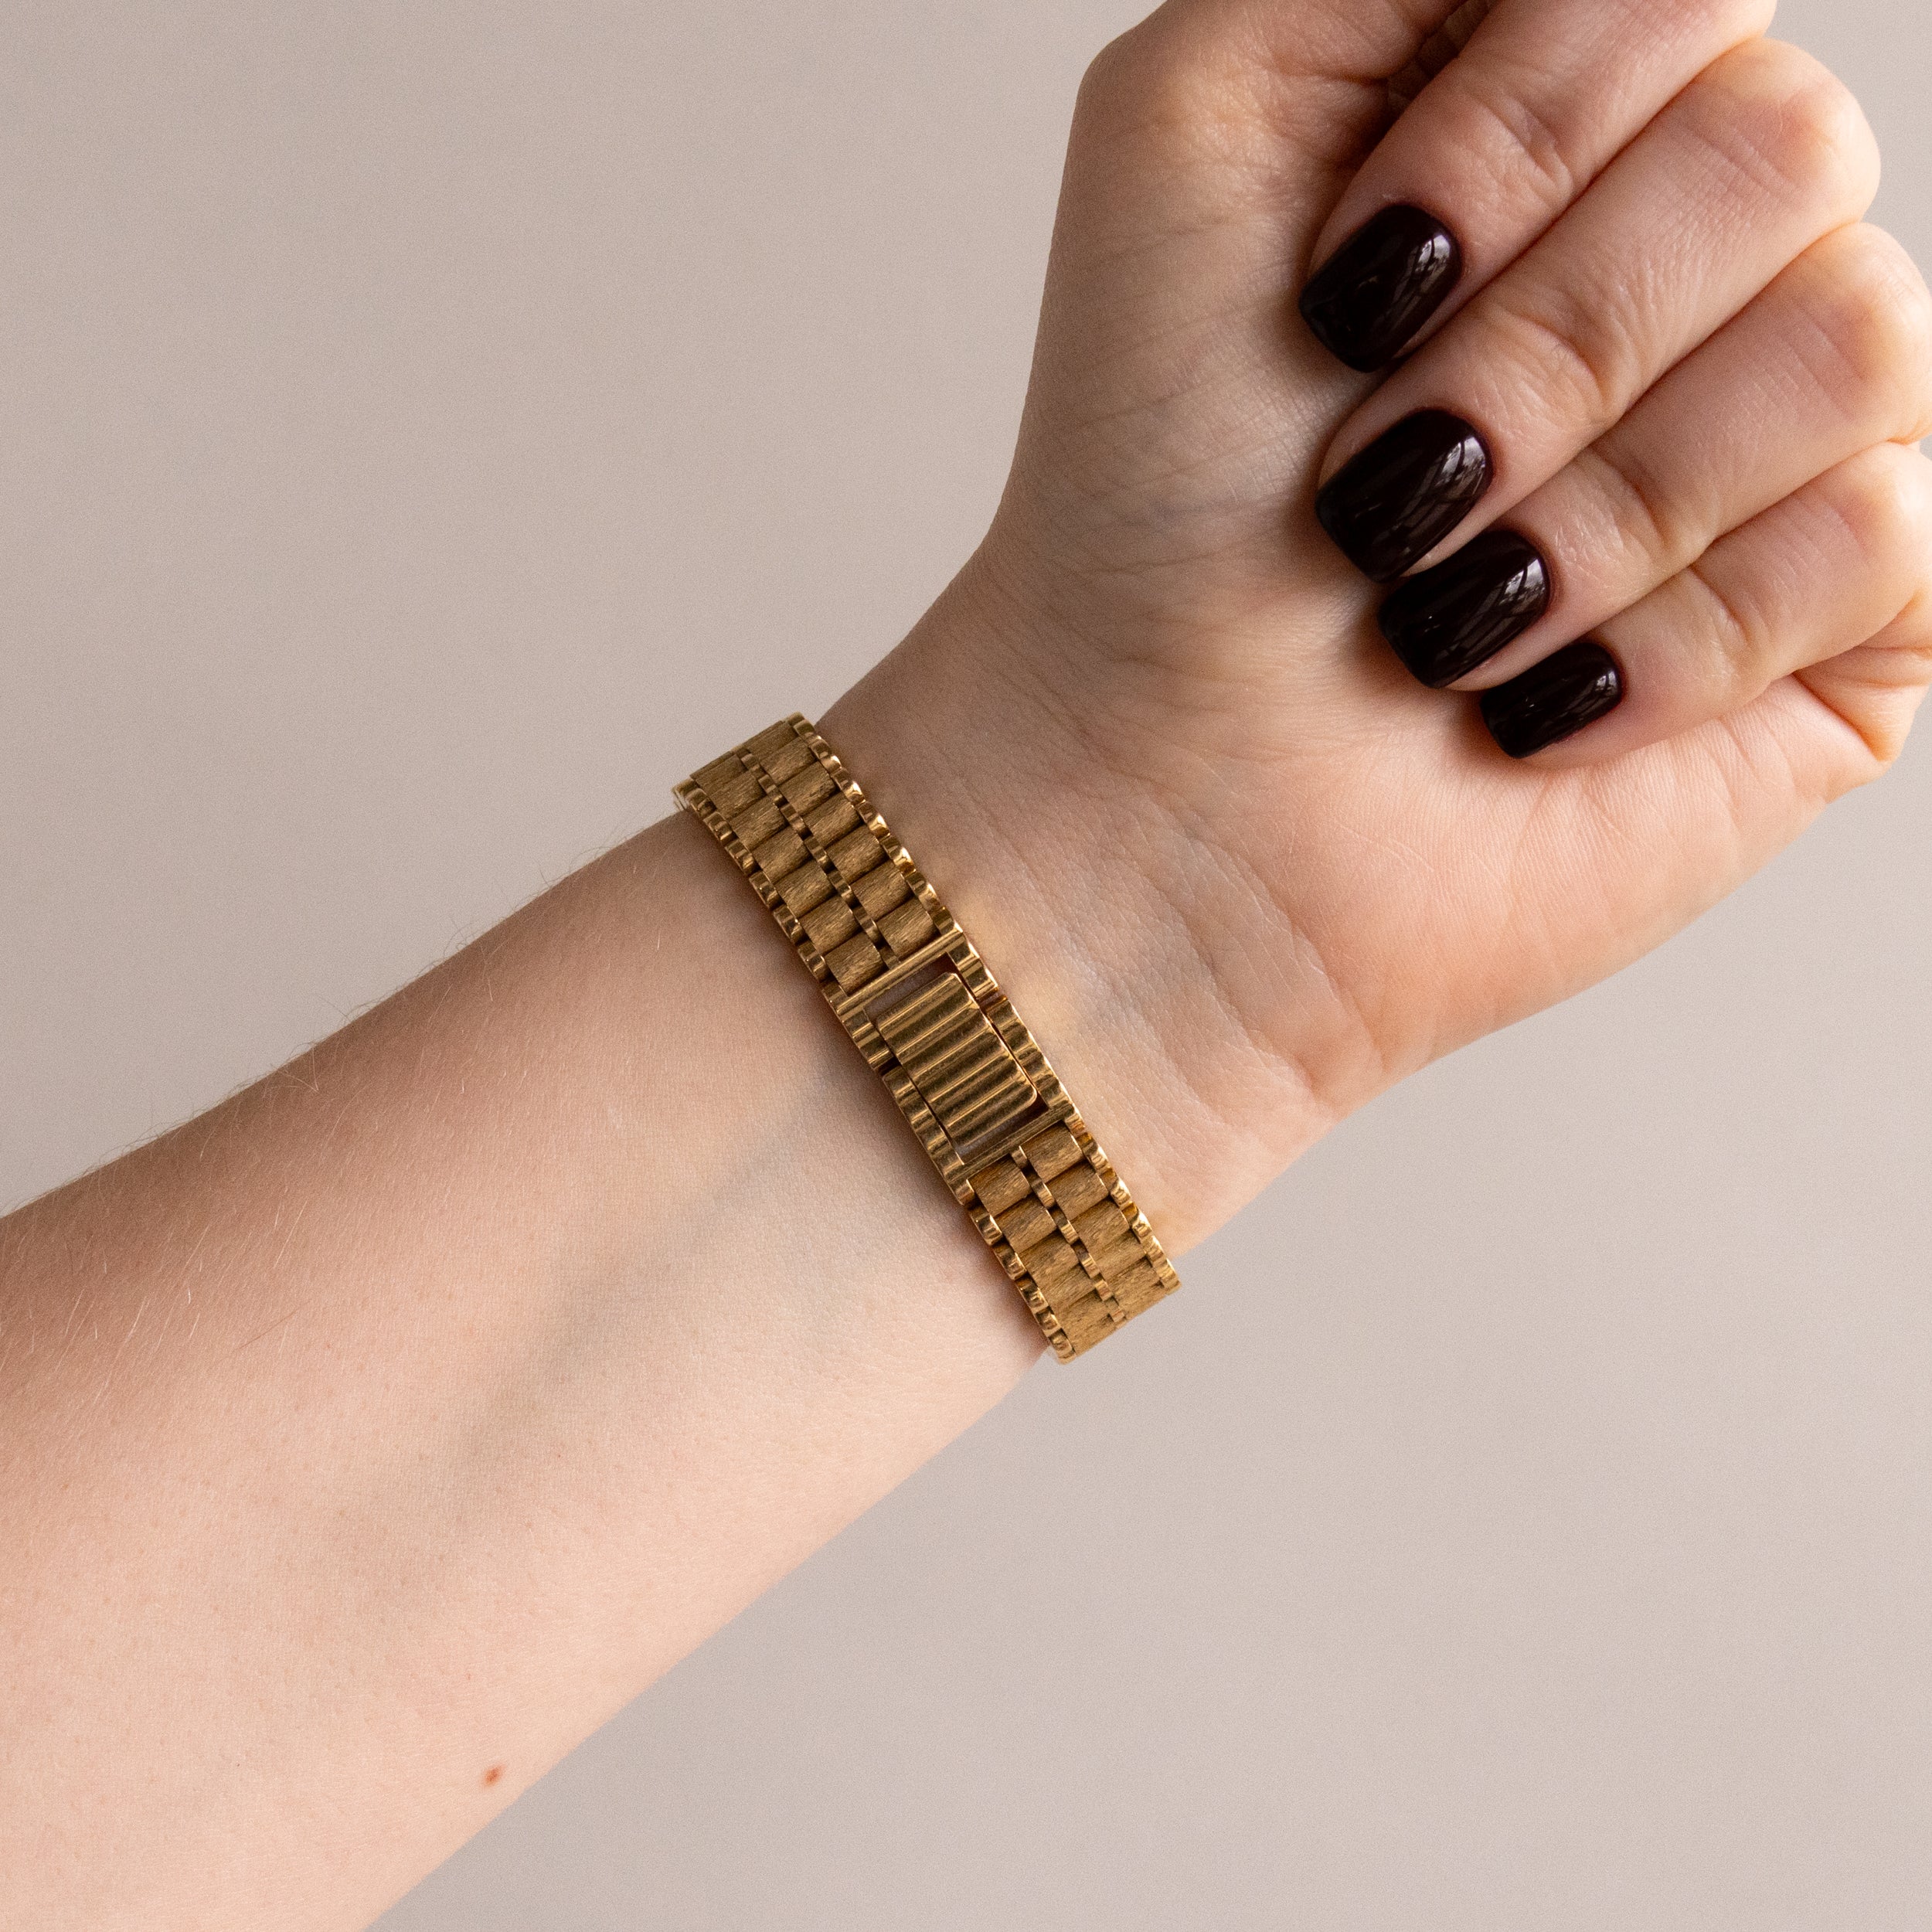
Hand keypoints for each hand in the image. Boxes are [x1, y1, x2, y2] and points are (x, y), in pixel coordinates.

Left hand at [828, 0, 1931, 1245]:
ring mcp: (1785, 445)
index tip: (1348, 298)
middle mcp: (1696, 263)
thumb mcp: (1198, 117)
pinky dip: (1665, 634)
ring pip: (1852, 340)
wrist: (1165, 792)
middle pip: (1789, 146)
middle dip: (1540, 351)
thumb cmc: (1152, 487)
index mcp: (1565, 127)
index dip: (1517, 143)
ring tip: (1444, 609)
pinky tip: (1536, 699)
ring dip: (1592, 506)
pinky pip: (1884, 536)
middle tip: (1384, 486)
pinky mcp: (1841, 626)